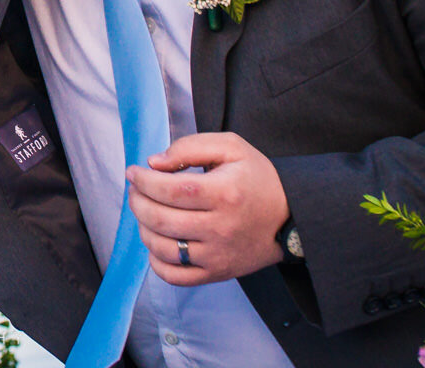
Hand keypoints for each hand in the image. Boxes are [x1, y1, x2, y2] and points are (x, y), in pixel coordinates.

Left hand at [126, 132, 289, 285]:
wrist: (290, 216)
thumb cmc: (257, 179)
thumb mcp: (231, 148)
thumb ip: (190, 147)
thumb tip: (154, 163)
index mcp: (224, 193)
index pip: (170, 190)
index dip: (144, 180)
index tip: (133, 172)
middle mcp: (220, 228)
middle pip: (161, 219)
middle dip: (137, 201)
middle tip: (135, 189)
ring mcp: (218, 255)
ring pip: (163, 248)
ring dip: (143, 227)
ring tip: (145, 211)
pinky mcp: (217, 272)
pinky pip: (176, 276)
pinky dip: (156, 261)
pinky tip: (156, 242)